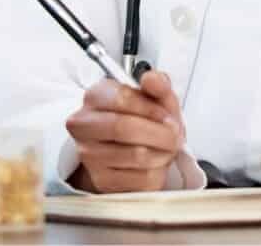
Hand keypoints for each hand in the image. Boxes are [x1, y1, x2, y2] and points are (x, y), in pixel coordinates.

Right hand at [66, 69, 184, 192]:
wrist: (129, 146)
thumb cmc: (140, 116)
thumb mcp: (153, 94)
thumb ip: (157, 83)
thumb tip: (152, 79)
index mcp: (95, 96)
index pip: (121, 99)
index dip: (152, 108)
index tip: (168, 115)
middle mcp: (85, 125)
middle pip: (124, 128)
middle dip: (160, 132)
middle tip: (175, 134)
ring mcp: (90, 155)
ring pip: (136, 155)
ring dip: (163, 152)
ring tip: (168, 147)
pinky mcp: (102, 181)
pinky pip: (140, 180)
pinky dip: (159, 171)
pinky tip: (157, 162)